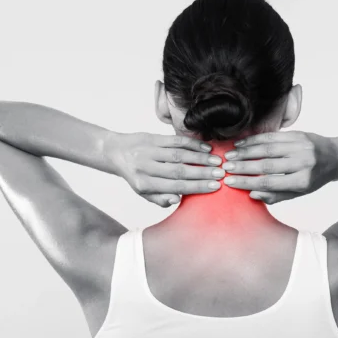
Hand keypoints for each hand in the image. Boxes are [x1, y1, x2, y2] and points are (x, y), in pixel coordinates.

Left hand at [105, 132, 223, 206]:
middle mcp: (146, 167)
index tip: (215, 186)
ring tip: (217, 160)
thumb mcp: (143, 192)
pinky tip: (206, 147)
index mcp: (145, 184)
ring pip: (179, 155)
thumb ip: (159, 199)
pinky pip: (175, 140)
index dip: (197, 187)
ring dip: (200, 157)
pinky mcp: (152, 138)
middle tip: (222, 173)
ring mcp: (149, 151)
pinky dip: (192, 143)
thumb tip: (176, 200)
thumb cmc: (135, 175)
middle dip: (202, 173)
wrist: (115, 152)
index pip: (175, 186)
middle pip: (179, 171)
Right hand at [221, 131, 337, 203]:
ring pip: (268, 149)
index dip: (247, 182)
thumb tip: (252, 194)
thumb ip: (276, 195)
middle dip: (243, 166)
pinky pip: (273, 137)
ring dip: (246, 151)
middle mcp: (303, 162)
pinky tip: (242, 144)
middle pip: (266, 165)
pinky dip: (255, 140)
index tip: (230, 182)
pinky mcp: (298, 134)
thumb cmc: (314, 179)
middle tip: (225, 168)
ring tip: (230, 156)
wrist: (335, 157)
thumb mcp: (299, 193)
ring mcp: (301, 146)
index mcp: (302, 181)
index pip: (269, 182)